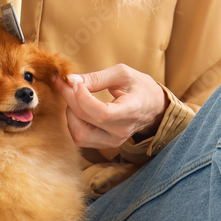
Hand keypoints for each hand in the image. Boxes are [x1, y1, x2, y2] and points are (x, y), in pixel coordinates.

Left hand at [52, 65, 169, 148]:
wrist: (153, 108)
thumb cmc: (140, 87)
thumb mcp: (123, 74)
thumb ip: (97, 77)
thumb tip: (72, 80)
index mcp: (131, 111)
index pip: (102, 113)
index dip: (82, 98)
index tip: (74, 81)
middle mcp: (122, 131)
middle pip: (85, 119)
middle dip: (69, 98)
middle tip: (66, 83)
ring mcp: (114, 141)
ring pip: (79, 133)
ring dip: (71, 113)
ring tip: (76, 98)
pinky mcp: (106, 145)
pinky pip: (81, 138)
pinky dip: (74, 123)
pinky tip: (80, 109)